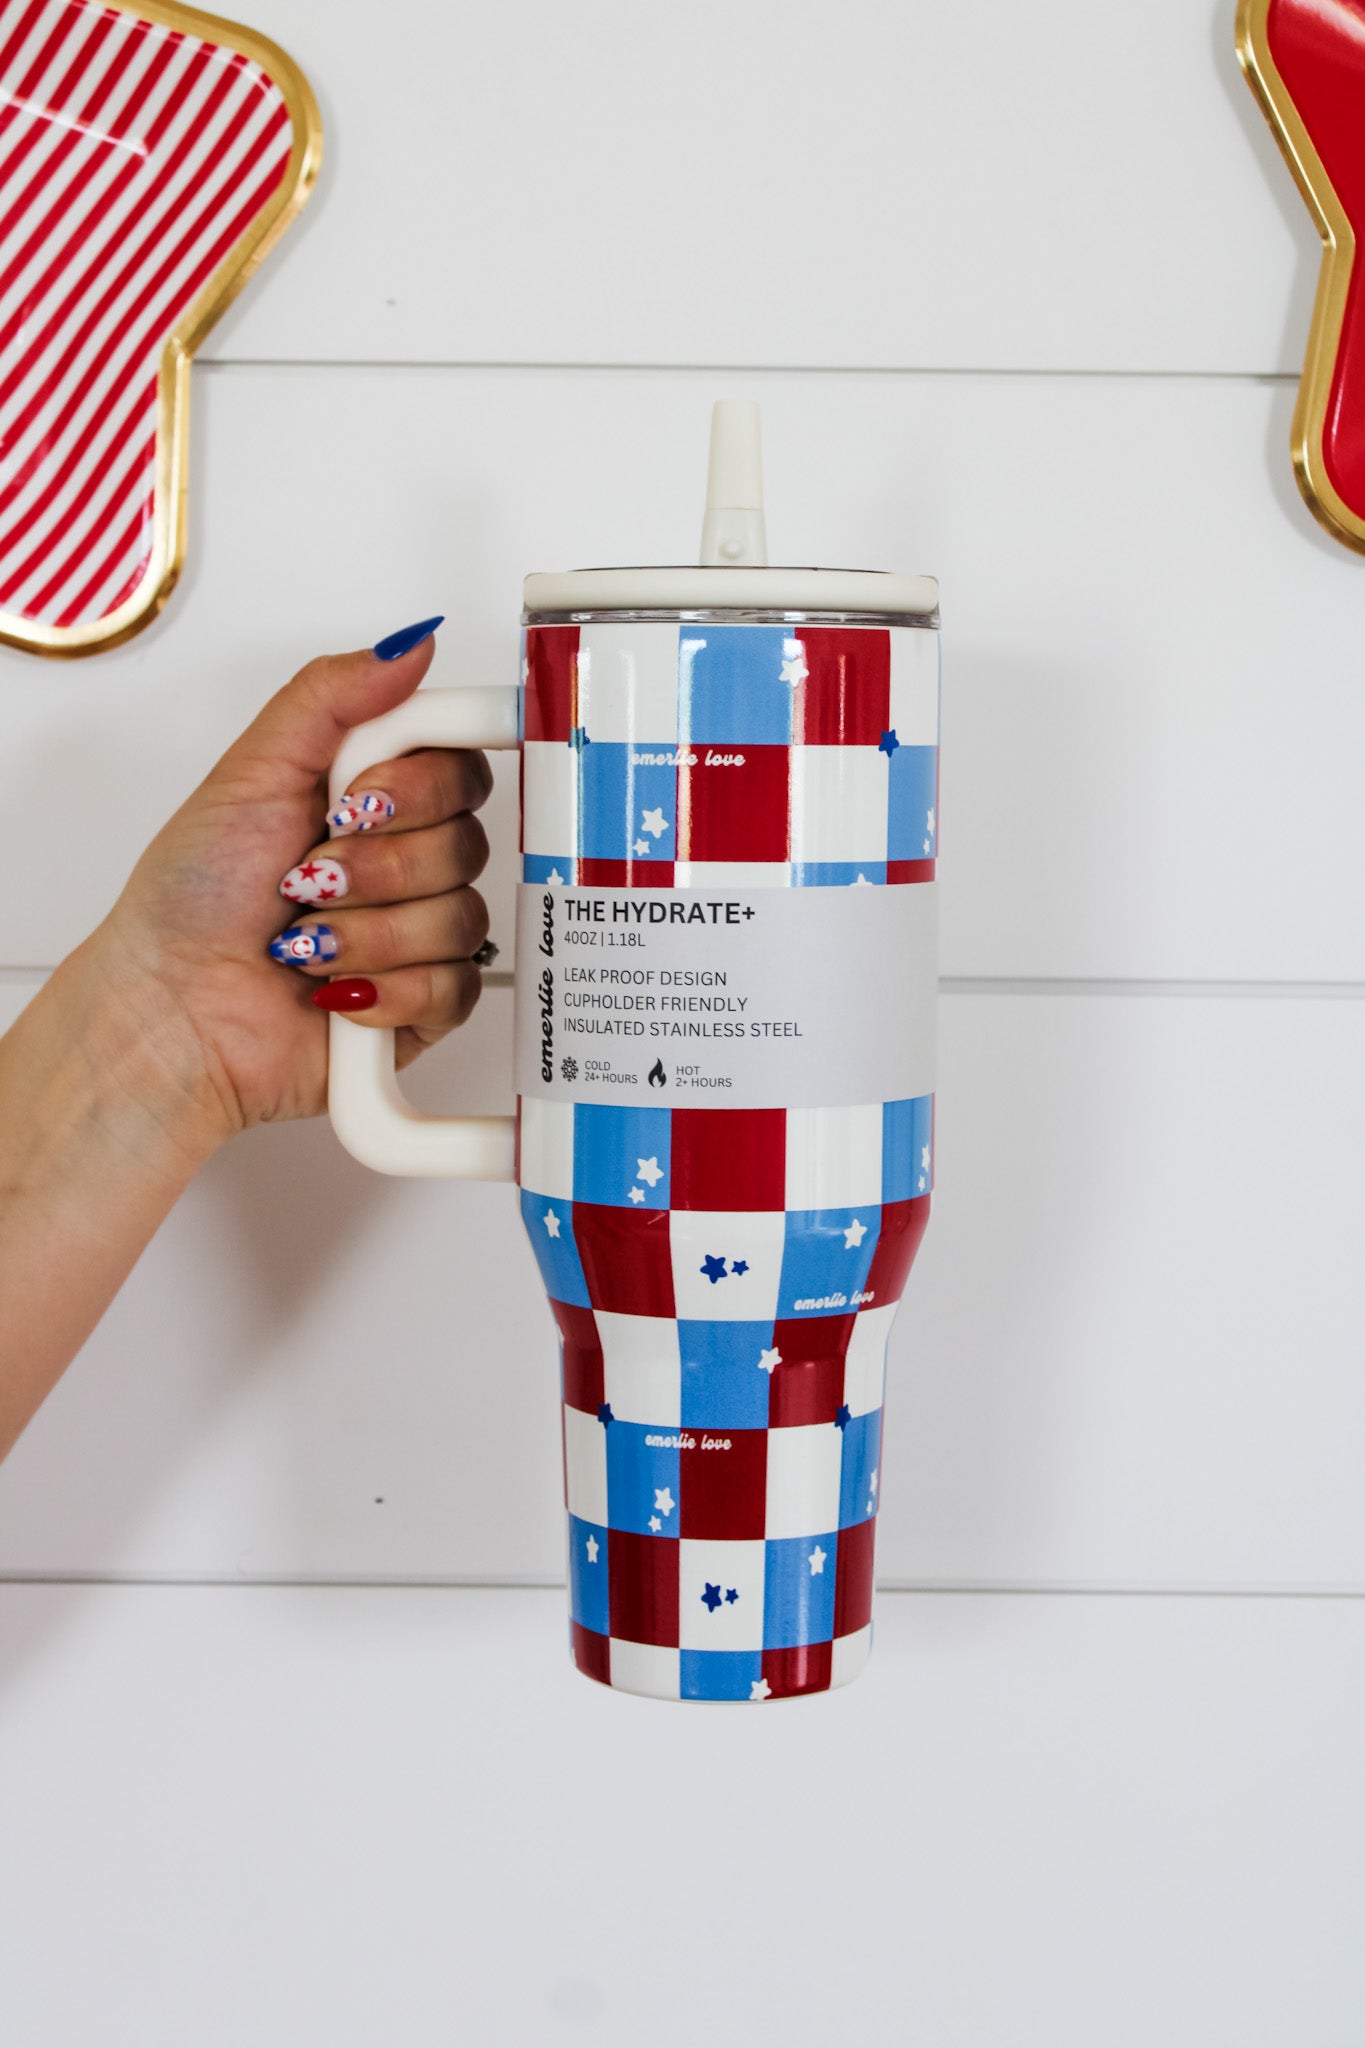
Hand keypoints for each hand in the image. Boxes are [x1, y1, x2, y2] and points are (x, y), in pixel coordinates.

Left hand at [75, 620, 491, 1142]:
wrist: (170, 1009)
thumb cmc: (192, 899)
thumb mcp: (252, 771)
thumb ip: (332, 696)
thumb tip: (411, 645)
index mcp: (373, 798)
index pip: (460, 764)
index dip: (421, 784)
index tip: (360, 796)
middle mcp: (403, 860)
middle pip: (468, 840)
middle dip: (376, 862)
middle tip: (309, 873)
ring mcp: (417, 934)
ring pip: (460, 916)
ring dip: (367, 931)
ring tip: (305, 941)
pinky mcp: (423, 1006)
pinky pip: (454, 987)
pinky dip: (385, 988)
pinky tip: (335, 989)